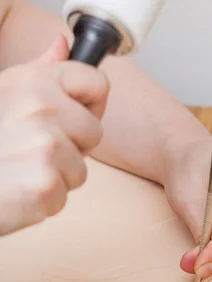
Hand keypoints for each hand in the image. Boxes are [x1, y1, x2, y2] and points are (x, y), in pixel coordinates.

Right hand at [0, 36, 108, 234]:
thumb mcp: (5, 92)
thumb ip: (39, 72)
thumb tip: (62, 46)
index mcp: (33, 82)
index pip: (97, 82)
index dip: (87, 105)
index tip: (67, 116)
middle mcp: (40, 109)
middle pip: (94, 132)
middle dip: (72, 147)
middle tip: (34, 150)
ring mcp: (46, 147)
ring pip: (81, 169)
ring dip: (57, 176)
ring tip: (22, 170)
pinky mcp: (47, 184)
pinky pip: (65, 194)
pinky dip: (45, 200)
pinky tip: (19, 189)